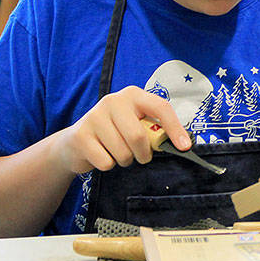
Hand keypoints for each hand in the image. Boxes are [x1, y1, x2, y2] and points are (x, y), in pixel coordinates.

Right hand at [53, 86, 190, 174]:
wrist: (75, 142)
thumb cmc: (115, 133)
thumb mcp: (135, 124)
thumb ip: (154, 129)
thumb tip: (182, 144)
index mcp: (133, 95)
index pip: (160, 107)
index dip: (174, 128)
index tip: (184, 147)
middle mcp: (113, 101)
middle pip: (138, 136)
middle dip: (143, 154)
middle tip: (141, 157)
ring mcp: (94, 116)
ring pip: (122, 152)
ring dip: (125, 160)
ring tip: (117, 152)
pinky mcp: (80, 135)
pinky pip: (106, 162)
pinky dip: (108, 165)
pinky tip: (101, 154)